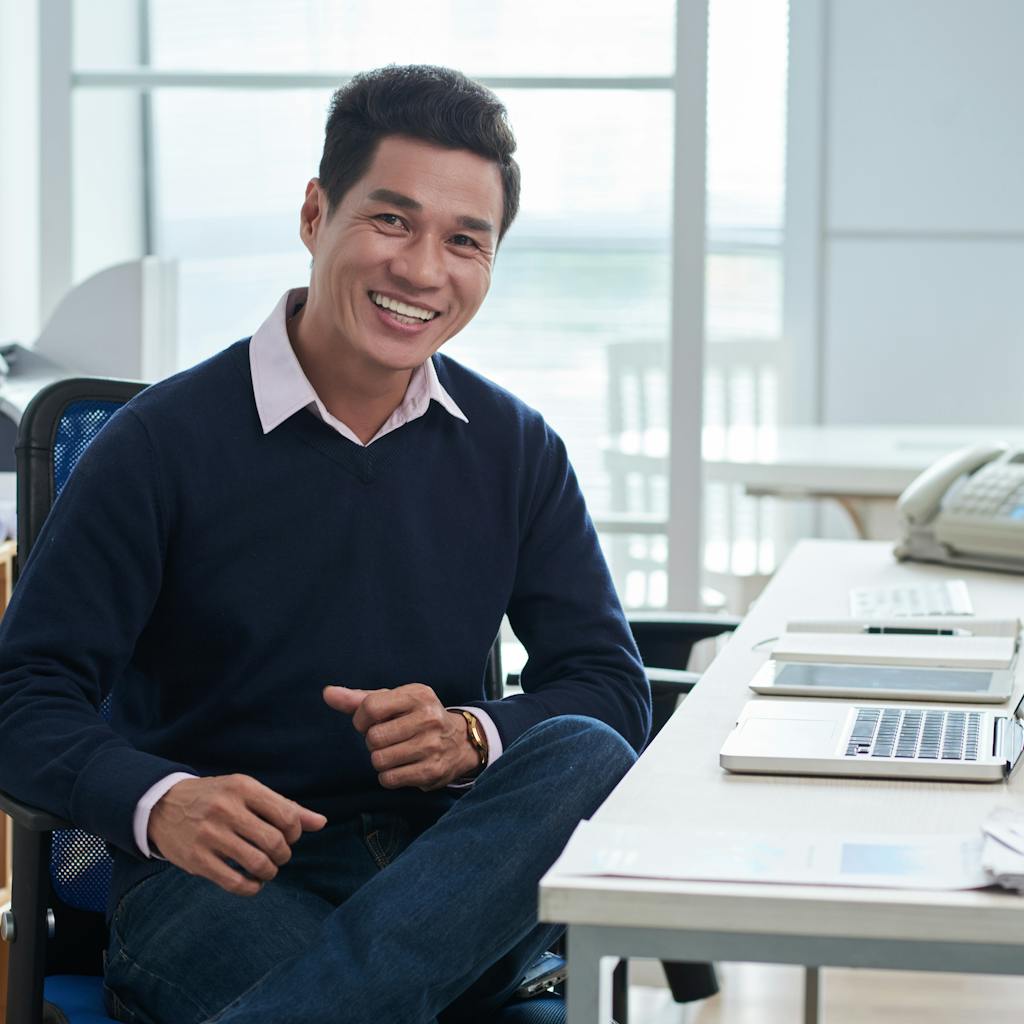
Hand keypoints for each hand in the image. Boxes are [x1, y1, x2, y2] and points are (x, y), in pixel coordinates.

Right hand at [148, 775, 326, 895]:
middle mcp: (226, 809)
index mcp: (243, 787)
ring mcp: (209, 835)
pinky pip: (234, 882)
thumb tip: (322, 823)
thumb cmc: (216, 798)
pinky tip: (253, 882)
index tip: (288, 836)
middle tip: (278, 855)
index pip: (287, 815)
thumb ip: (284, 807)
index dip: (296, 832)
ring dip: (270, 872)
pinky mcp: (196, 859)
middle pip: (275, 842)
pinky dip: (252, 887)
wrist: (162, 806)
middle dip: (284, 854)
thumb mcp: (247, 792)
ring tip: (267, 869)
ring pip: (257, 863)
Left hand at [323, 683, 479, 790]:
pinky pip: (389, 779)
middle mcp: (428, 718)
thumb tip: (327, 693)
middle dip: (373, 741)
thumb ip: (359, 699)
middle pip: (373, 737)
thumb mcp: (394, 701)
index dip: (361, 720)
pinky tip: (401, 766)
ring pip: (379, 760)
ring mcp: (432, 745)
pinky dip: (388, 776)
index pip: (371, 707)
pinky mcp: (432, 771)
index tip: (369, 723)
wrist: (460, 741)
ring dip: (380, 759)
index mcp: (417, 695)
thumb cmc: (416, 717)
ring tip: (394, 752)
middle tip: (386, 739)